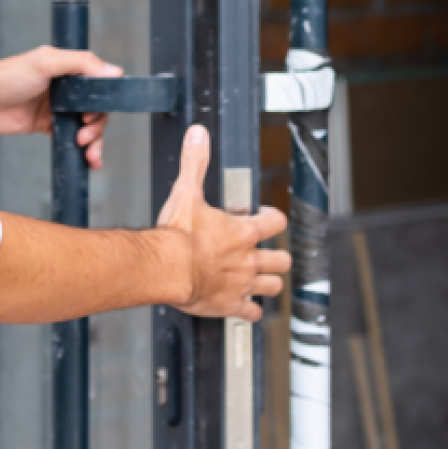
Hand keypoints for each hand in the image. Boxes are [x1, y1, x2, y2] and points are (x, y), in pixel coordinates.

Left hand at [0, 46, 120, 168]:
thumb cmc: (5, 76)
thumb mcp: (45, 62)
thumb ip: (81, 63)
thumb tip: (115, 72)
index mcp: (67, 69)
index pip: (99, 85)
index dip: (103, 103)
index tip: (92, 115)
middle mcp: (64, 88)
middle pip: (96, 109)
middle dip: (97, 126)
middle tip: (83, 135)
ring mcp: (56, 108)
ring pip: (86, 127)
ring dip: (94, 141)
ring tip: (87, 153)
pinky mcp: (46, 126)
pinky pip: (70, 139)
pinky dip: (82, 151)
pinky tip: (88, 161)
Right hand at [154, 125, 290, 321]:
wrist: (165, 267)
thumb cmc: (176, 235)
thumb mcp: (186, 191)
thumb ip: (194, 162)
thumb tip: (198, 135)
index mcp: (242, 232)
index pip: (276, 222)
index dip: (273, 218)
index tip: (265, 216)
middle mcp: (248, 258)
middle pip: (282, 259)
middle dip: (278, 257)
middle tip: (269, 254)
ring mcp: (241, 283)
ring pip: (273, 286)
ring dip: (270, 283)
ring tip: (263, 281)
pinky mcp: (229, 304)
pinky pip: (251, 313)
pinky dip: (250, 311)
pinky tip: (245, 308)